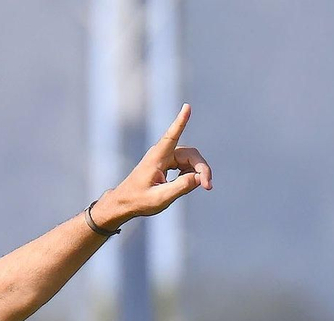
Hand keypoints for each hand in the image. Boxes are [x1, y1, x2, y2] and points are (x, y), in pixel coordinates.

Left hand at [96, 104, 211, 227]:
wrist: (125, 202)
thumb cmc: (139, 200)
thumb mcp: (160, 198)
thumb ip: (181, 187)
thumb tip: (199, 178)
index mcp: (157, 157)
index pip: (171, 136)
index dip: (180, 122)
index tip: (187, 107)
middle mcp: (162, 153)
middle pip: (190, 154)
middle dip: (201, 168)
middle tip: (208, 186)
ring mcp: (166, 157)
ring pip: (190, 159)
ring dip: (197, 172)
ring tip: (203, 187)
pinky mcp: (168, 163)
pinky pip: (186, 164)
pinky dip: (191, 174)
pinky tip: (188, 185)